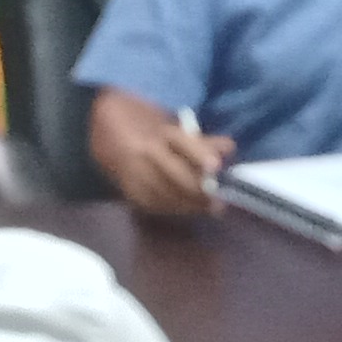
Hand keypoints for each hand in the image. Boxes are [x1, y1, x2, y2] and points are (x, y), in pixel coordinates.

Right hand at [94, 96, 234, 218]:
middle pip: (175, 173)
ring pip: (166, 193)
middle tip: (218, 201)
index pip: (182, 142)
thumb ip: (204, 142)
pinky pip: (155, 205)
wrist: (111, 140)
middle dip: (197, 189)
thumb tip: (229, 148)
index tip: (216, 167)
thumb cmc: (154, 136)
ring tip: (209, 208)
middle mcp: (145, 152)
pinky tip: (189, 209)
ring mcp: (135, 173)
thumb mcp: (178, 133)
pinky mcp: (130, 192)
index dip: (200, 153)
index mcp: (159, 132)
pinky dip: (175, 208)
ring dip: (189, 203)